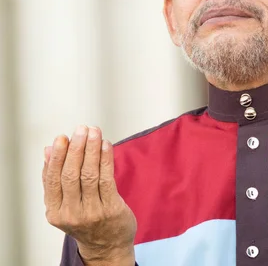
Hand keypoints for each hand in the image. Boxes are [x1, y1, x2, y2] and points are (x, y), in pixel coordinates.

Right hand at [43, 125, 136, 265]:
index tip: (62, 137)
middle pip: (71, 175)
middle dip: (76, 149)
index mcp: (55, 212)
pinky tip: (106, 145)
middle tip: (81, 129)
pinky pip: (107, 179)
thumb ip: (55, 179)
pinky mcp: (111, 209)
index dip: (57, 157)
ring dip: (92, 150)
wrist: (108, 244)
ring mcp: (92, 212)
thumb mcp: (64, 203)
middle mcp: (72, 214)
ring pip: (89, 175)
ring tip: (94, 132)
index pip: (53, 179)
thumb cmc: (86, 218)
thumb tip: (48, 149)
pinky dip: (106, 159)